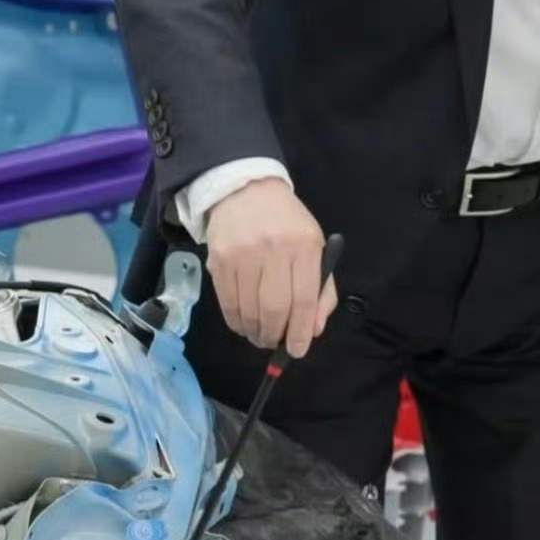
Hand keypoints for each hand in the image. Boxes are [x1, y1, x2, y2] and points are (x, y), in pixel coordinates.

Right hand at [205, 178, 336, 357]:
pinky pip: (227, 302)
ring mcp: (243, 253)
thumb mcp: (314, 247)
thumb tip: (313, 330)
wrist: (246, 189)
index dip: (299, 331)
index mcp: (304, 245)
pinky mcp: (219, 259)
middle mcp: (274, 248)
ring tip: (259, 335)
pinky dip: (236, 321)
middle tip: (274, 343)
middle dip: (275, 335)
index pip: (304, 298)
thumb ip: (320, 290)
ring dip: (254, 332)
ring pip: (249, 309)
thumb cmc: (286, 223)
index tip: (297, 350)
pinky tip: (243, 324)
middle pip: (274, 308)